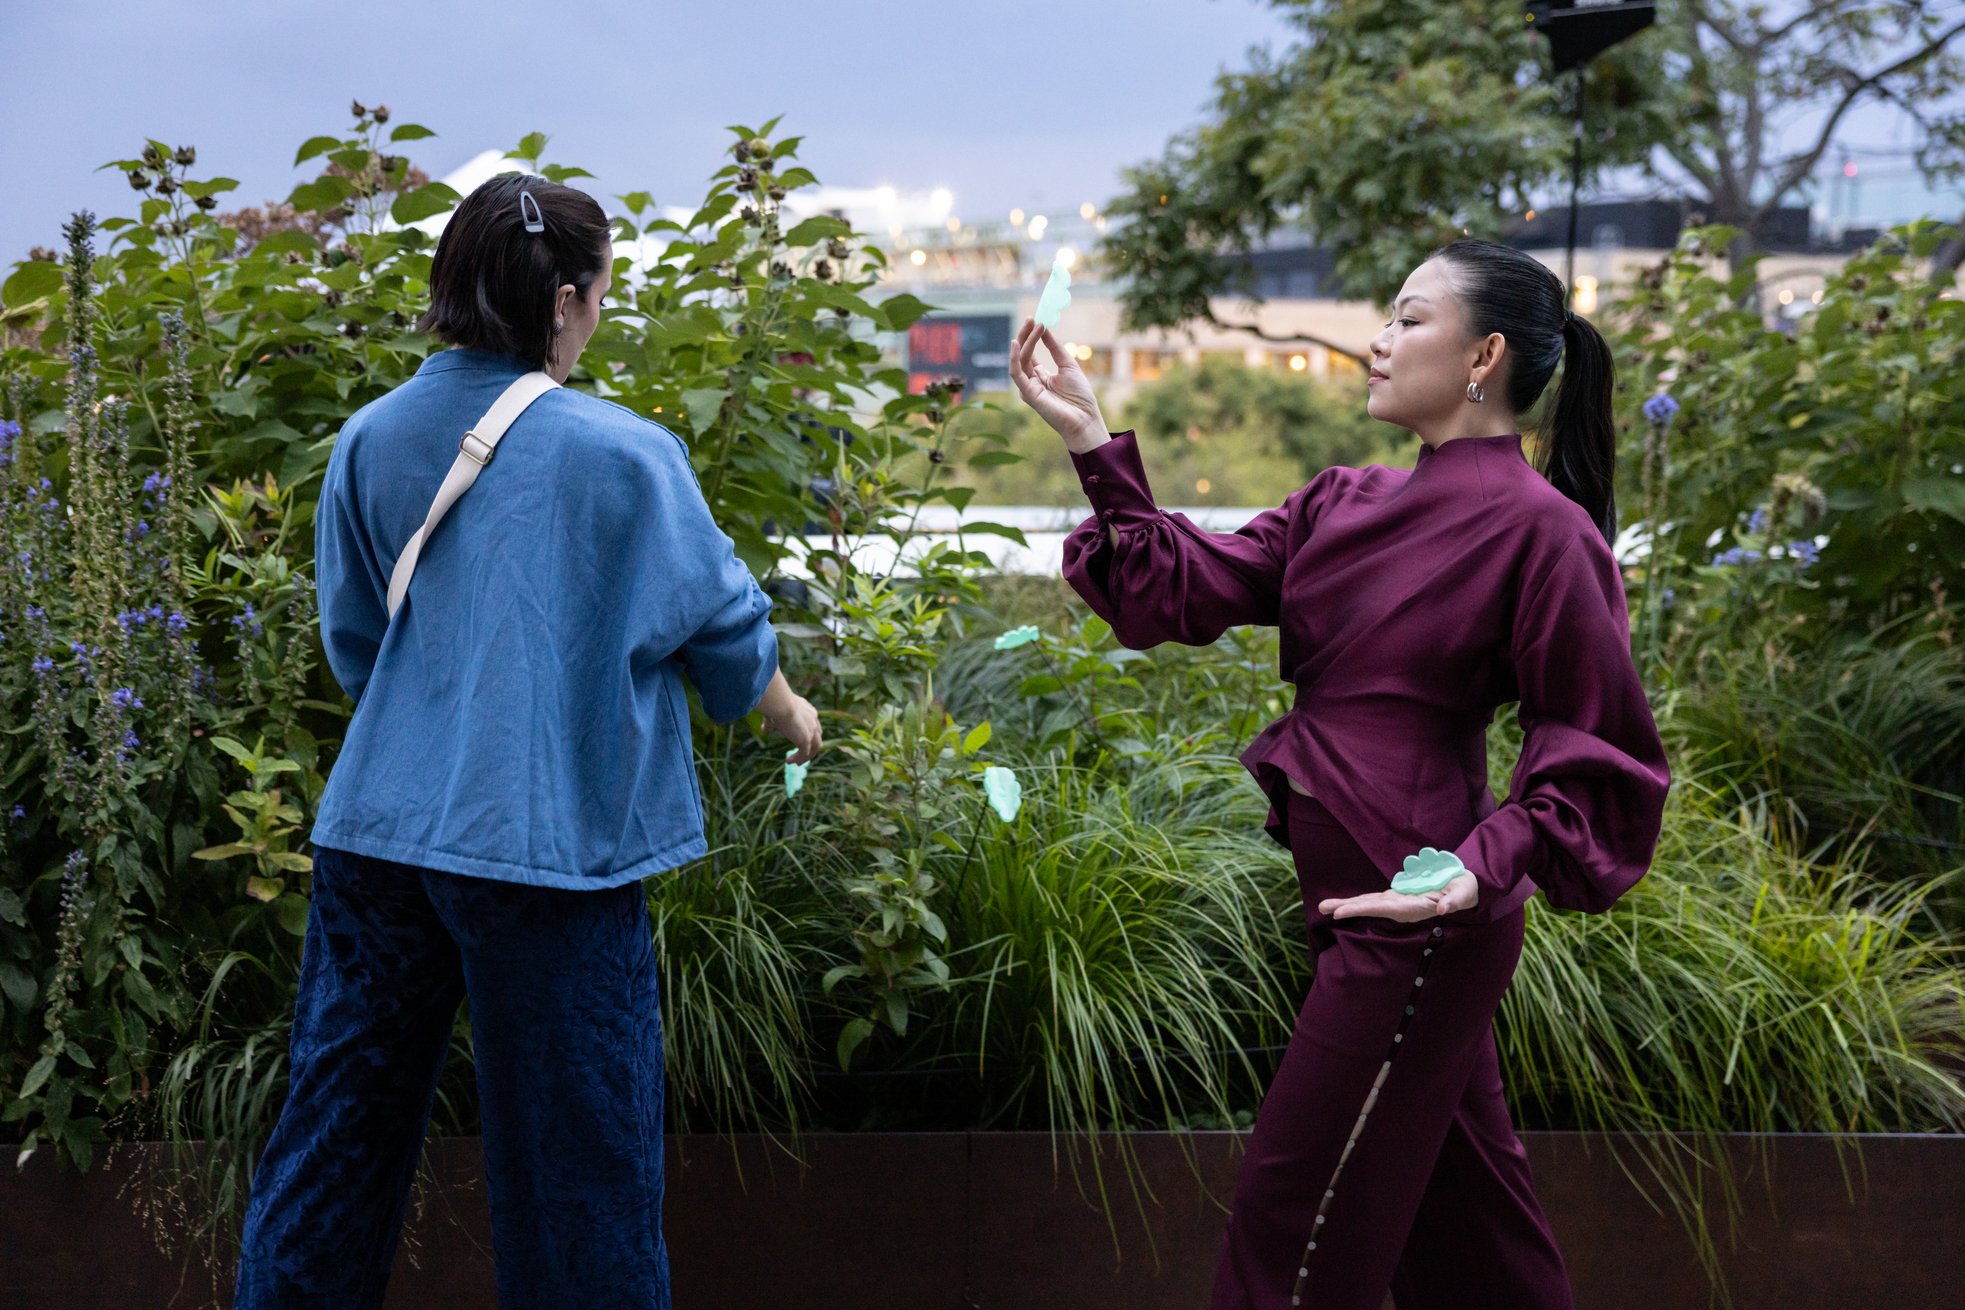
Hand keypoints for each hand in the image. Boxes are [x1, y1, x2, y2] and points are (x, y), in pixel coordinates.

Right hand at [755, 669, 821, 762]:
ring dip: (806, 756)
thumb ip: (770, 723)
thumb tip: (764, 730)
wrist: (780, 703)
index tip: (798, 742)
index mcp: (808, 711)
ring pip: (815, 747)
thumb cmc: (774, 705)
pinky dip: (799, 759)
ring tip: (796, 763)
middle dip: (810, 747)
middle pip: (817, 737)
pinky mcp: (806, 739)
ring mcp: (811, 730)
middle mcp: (813, 719)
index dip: (807, 734)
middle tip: (801, 754)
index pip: (812, 725)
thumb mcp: (772, 714)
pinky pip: (805, 753)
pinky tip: (789, 761)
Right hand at [1009, 318, 1111, 453]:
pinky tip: (1016, 343)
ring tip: (1033, 325)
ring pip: (1020, 360)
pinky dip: (1014, 358)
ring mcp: (1028, 388)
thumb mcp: (1068, 365)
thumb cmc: (1080, 396)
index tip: (1037, 319)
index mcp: (1040, 376)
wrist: (1085, 418)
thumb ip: (1055, 348)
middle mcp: (1031, 381)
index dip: (1032, 335)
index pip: (1030, 352)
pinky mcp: (1028, 394)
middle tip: (1032, 318)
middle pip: (1023, 354)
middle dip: (1026, 335)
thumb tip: (1045, 328)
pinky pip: (1016, 373)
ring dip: (1025, 341)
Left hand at [1318, 872, 1477, 922]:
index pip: (1382, 909)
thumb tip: (1443, 909)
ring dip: (1348, 905)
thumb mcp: (1463, 894)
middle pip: (1370, 907)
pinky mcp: (1399, 896)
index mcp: (1413, 907)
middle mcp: (1402, 907)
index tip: (1341, 913)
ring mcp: (1399, 902)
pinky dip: (1360, 901)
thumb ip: (1454, 902)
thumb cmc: (1464, 891)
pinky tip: (1346, 904)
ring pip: (1369, 904)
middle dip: (1347, 908)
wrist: (1465, 889)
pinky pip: (1375, 899)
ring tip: (1325, 906)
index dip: (1361, 909)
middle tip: (1322, 908)